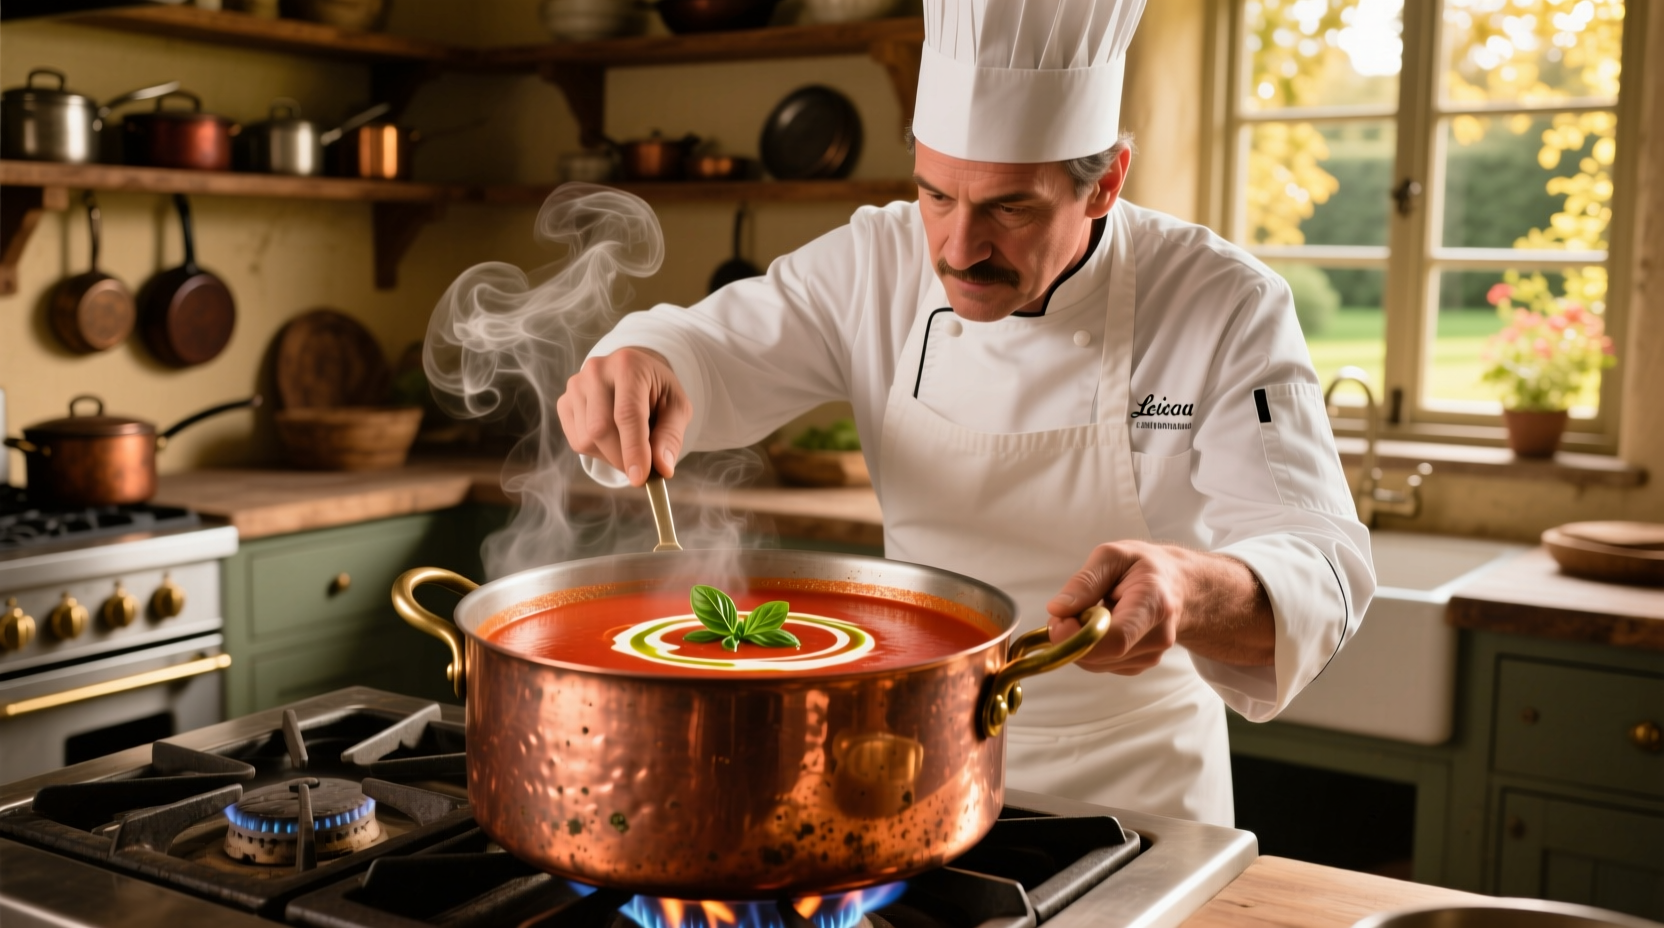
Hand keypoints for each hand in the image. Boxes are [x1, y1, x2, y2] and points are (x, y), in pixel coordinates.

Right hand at [556, 348, 691, 486]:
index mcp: (628, 365)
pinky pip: (577, 442)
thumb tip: (662, 469)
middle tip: (642, 472)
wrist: (634, 374)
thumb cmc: (658, 392)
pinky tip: (613, 439)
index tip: (640, 479)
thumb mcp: (677, 408)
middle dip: (622, 459)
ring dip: (611, 456)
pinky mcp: (564, 402)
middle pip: (601, 429)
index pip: (627, 414)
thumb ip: (671, 436)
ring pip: (587, 440)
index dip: (633, 449)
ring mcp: (575, 386)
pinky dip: (597, 452)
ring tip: (630, 445)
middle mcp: (596, 371)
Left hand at [1045, 541, 1274, 673]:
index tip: (1056, 623)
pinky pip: (1100, 664)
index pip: (1116, 639)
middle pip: (1101, 655)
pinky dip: (1090, 647)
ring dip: (1079, 641)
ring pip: (1095, 663)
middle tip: (1066, 609)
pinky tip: (1103, 625)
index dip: (1080, 638)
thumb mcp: (1113, 556)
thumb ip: (1085, 582)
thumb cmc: (1144, 567)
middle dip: (1071, 636)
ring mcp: (1151, 656)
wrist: (1178, 586)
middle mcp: (1158, 637)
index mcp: (1154, 604)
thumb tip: (1058, 609)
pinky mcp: (1140, 665)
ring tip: (1092, 610)